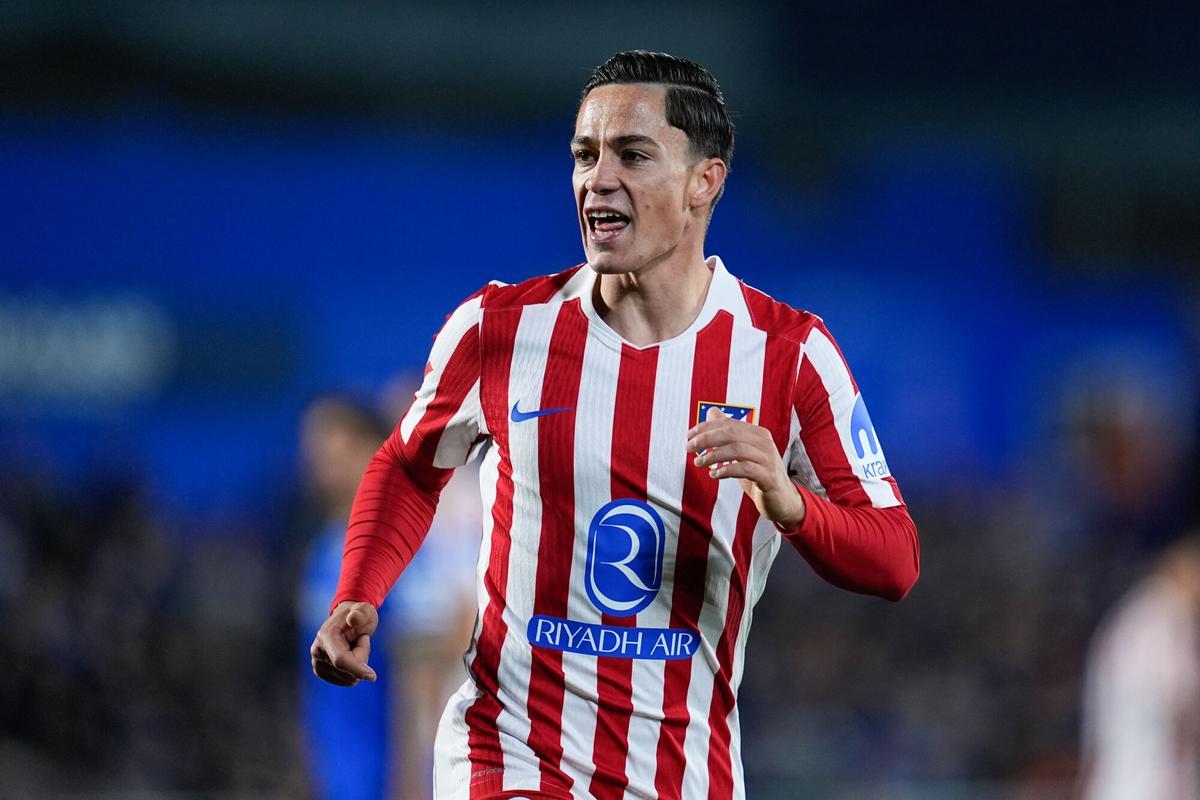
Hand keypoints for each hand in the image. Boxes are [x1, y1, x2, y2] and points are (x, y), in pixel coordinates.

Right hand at [311, 601, 378, 685]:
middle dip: (362, 657)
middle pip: (348, 671)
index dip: (357, 669)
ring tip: (354, 646)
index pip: (340, 660)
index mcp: (326, 636)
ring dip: (359, 663)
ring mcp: (317, 664)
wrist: (348, 620)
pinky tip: (350, 655)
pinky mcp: (322, 673)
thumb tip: (353, 618)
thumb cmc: (359, 614)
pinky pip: (348, 681)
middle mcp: (317, 651)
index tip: (373, 676)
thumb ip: (360, 612)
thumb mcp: (365, 609)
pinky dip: (354, 670)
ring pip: (350, 678)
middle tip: (361, 639)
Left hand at [686, 407, 805, 531]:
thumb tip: (711, 412)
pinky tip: (714, 474)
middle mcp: (765, 443)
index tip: (689, 436)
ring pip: (737, 450)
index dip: (706, 428)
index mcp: (757, 433)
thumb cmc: (758, 473)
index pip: (728, 424)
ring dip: (713, 455)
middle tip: (689, 447)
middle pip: (732, 433)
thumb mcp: (742, 452)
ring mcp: (768, 459)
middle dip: (707, 438)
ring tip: (698, 463)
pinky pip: (745, 469)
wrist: (781, 499)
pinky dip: (726, 470)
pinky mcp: (768, 477)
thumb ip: (728, 433)